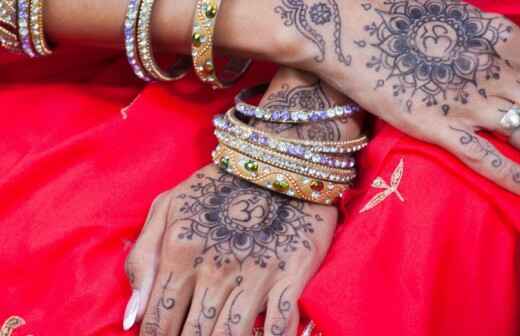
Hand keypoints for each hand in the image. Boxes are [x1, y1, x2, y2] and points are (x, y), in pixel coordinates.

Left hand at [123, 165, 336, 335]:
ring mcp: (255, 274)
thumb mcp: (168, 207)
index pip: (158, 320)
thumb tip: (133, 317)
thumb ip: (143, 258)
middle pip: (194, 335)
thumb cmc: (216, 186)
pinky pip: (280, 325)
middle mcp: (214, 271)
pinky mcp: (291, 274)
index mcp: (179, 254)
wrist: (275, 161)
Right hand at [277, 0, 519, 193]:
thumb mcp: (451, 11)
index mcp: (499, 40)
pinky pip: (483, 158)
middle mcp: (493, 73)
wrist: (351, 29)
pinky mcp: (439, 127)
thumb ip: (483, 28)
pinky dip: (510, 177)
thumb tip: (501, 36)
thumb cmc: (394, 13)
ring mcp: (468, 103)